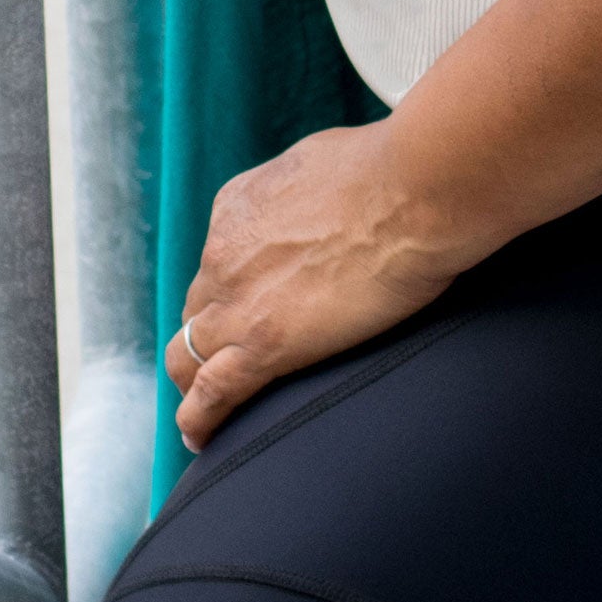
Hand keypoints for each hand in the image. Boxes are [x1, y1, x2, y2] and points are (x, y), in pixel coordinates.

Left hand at [166, 124, 476, 447]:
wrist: (411, 193)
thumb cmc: (390, 171)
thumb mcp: (321, 162)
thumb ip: (302, 191)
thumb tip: (317, 201)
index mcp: (236, 209)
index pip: (217, 263)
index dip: (230, 290)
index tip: (248, 307)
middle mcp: (223, 255)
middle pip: (198, 310)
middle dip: (211, 335)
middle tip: (232, 360)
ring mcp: (237, 303)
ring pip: (189, 355)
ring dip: (195, 379)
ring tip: (206, 410)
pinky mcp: (262, 345)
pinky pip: (212, 394)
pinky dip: (200, 420)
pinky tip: (202, 439)